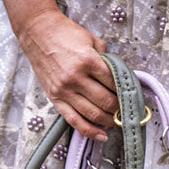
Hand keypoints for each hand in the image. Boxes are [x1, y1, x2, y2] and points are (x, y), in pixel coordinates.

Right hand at [16, 9, 118, 141]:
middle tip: (126, 110)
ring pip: (93, 114)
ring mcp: (64, 90)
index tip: (131, 96)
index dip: (126, 92)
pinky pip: (74, 120)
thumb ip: (106, 60)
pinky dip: (89, 131)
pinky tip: (101, 135)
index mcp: (88, 61)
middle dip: (120, 109)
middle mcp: (76, 78)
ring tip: (117, 121)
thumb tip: (119, 78)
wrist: (37, 32)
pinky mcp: (55, 98)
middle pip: (106, 102)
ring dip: (109, 121)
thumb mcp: (92, 41)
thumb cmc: (65, 34)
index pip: (114, 84)